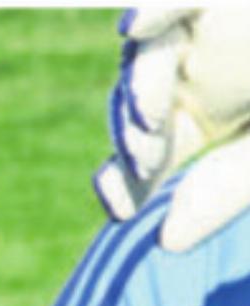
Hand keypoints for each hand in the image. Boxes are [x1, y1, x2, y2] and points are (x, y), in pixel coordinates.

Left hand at [93, 8, 249, 244]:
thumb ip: (225, 191)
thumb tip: (166, 242)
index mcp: (193, 120)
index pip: (144, 158)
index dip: (125, 182)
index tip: (120, 209)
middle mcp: (183, 76)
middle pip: (137, 110)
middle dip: (135, 138)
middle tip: (142, 164)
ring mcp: (193, 32)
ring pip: (147, 57)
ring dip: (142, 86)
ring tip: (146, 120)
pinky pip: (175, 1)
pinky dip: (156, 11)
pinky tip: (135, 28)